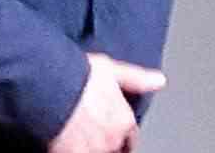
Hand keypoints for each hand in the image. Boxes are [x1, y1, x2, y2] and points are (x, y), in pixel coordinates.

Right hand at [48, 52, 165, 152]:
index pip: (130, 138)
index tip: (113, 131)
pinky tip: (66, 142)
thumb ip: (137, 79)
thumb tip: (160, 80)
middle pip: (114, 148)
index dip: (122, 135)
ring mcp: (95, 150)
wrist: (53, 86)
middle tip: (89, 127)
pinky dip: (73, 149)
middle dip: (105, 140)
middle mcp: (113, 139)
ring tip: (77, 132)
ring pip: (98, 151)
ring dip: (90, 145)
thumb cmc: (81, 76)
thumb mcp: (112, 70)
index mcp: (124, 120)